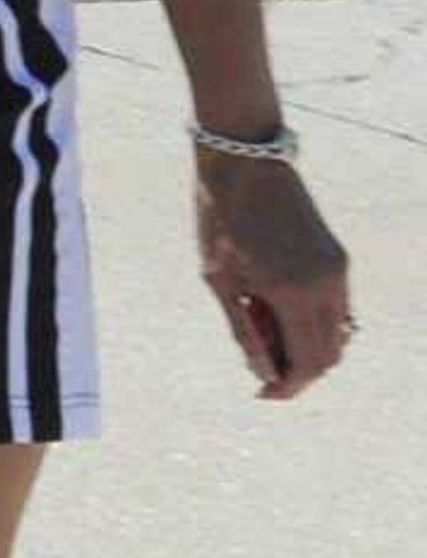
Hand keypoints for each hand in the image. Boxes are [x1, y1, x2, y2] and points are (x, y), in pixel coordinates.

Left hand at [195, 153, 351, 398]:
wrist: (245, 163)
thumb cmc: (220, 219)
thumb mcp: (218, 280)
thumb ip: (244, 329)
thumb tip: (263, 372)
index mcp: (290, 292)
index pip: (307, 361)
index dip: (288, 386)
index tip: (264, 394)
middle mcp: (324, 284)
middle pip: (329, 354)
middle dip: (300, 373)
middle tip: (264, 378)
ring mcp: (337, 270)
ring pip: (338, 333)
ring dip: (310, 349)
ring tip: (268, 345)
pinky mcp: (338, 258)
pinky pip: (338, 307)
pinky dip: (315, 324)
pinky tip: (280, 320)